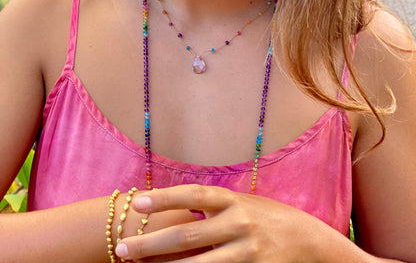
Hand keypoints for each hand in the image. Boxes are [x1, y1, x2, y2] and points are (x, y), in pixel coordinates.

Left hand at [115, 184, 331, 261]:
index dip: (164, 197)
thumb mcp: (244, 203)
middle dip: (150, 243)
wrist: (310, 241)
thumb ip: (214, 206)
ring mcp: (246, 252)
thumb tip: (177, 209)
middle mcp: (238, 223)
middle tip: (121, 248)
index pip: (193, 194)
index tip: (137, 202)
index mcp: (233, 200)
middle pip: (186, 234)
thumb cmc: (270, 218)